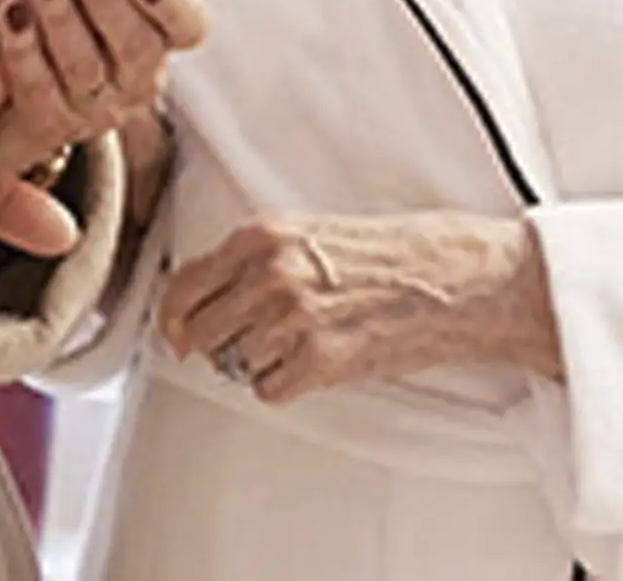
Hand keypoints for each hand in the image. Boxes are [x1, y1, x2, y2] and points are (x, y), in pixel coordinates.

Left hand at [0, 0, 207, 181]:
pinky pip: (39, 89)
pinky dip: (23, 47)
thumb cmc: (57, 6)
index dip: (172, 3)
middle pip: (136, 44)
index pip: (190, 25)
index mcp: (157, 34)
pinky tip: (10, 10)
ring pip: (85, 67)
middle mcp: (134, 78)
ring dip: (60, 14)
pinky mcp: (45, 124)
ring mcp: (93, 108)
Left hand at [158, 210, 561, 404]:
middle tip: (233, 344)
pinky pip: (269, 389)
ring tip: (294, 345)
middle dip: (210, 343)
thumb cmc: (388, 251)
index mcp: (263, 235)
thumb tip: (207, 291)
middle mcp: (271, 275)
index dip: (172, 313)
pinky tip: (310, 365)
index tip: (172, 328)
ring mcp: (294, 319)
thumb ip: (256, 256)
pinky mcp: (321, 361)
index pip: (185, 282)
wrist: (450, 277)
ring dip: (255, 362)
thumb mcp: (308, 232)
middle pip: (200, 329)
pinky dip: (283, 385)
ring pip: (234, 362)